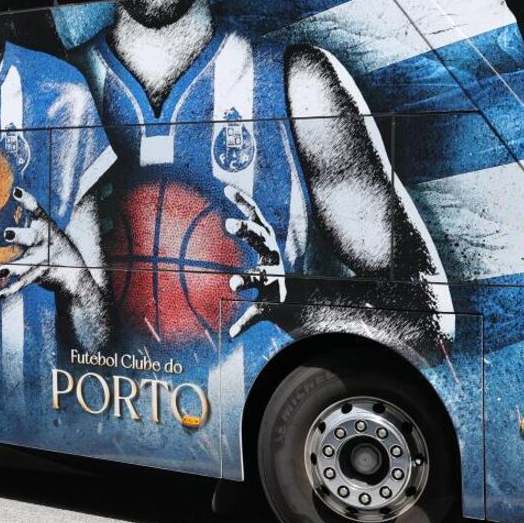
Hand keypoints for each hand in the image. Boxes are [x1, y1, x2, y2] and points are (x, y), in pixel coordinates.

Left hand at [0, 187, 82, 300]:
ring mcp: (41, 260)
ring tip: (0, 271)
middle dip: (19, 235)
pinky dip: (11, 290)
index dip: (27, 201)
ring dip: (14, 268)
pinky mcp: (38, 276)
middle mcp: (43, 242)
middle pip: (31, 237)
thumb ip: (29, 216)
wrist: (73, 271)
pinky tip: (0, 295)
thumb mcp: (46, 228)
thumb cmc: (52, 244)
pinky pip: (23, 284)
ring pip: (26, 264)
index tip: (16, 192)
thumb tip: (11, 192)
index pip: (37, 210)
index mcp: (45, 227)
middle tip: (7, 234)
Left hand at [223, 184, 285, 338]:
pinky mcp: (270, 307)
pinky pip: (255, 315)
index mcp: (268, 247)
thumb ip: (246, 232)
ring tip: (232, 283)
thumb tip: (224, 207)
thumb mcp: (262, 252)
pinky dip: (243, 325)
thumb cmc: (272, 275)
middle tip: (228, 224)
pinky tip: (232, 334)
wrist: (299, 308)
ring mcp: (273, 284)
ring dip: (246, 280)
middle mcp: (273, 261)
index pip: (257, 218)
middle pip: (261, 240)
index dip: (244, 202)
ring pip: (260, 278)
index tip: (225, 188)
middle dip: (247, 230)